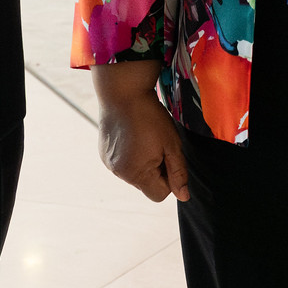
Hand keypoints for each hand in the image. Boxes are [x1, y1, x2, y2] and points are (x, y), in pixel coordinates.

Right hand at [94, 61, 189, 202]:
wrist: (122, 90)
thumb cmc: (150, 116)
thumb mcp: (172, 144)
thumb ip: (178, 172)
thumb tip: (183, 197)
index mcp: (136, 174)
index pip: (160, 195)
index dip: (169, 177)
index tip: (168, 155)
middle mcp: (119, 173)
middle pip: (147, 184)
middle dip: (156, 169)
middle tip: (158, 143)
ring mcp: (108, 163)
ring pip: (135, 173)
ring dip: (143, 161)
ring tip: (144, 136)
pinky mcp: (103, 152)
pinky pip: (123, 162)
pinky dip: (131, 154)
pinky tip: (132, 133)